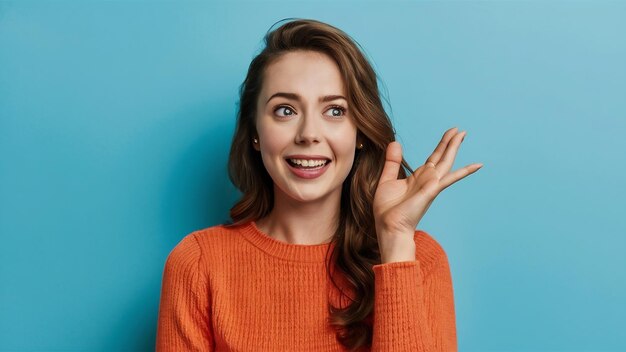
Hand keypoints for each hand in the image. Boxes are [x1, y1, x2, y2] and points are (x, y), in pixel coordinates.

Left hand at [373, 127, 482, 254]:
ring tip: (463, 134)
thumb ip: (392, 162)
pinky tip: (477, 165)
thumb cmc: (387, 210)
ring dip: (454, 147)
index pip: (432, 158)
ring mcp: (431, 184)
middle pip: (442, 156)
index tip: (449, 133)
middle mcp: (427, 180)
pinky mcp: (431, 190)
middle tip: (460, 129)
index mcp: (417, 178)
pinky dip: (464, 171)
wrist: (389, 228)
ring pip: (446, 161)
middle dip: (450, 142)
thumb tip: (395, 143)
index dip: (441, 145)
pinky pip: (450, 177)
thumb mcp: (386, 180)